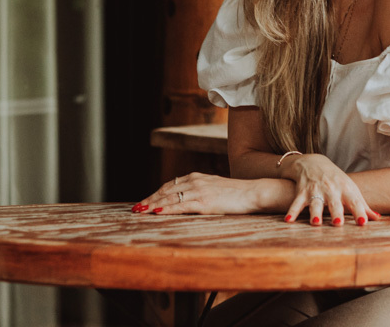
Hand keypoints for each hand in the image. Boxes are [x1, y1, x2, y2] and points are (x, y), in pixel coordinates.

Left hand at [132, 173, 257, 214]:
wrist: (254, 193)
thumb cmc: (237, 194)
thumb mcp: (215, 189)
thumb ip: (201, 192)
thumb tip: (188, 201)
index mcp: (197, 177)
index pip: (170, 185)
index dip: (155, 194)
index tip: (144, 202)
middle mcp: (195, 181)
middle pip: (165, 190)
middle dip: (149, 199)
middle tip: (135, 209)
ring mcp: (199, 190)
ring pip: (169, 197)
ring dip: (152, 204)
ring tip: (140, 211)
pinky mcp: (204, 202)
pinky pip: (180, 206)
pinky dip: (166, 209)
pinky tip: (156, 213)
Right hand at [281, 154, 380, 225]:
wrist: (313, 162)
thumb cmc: (336, 180)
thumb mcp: (350, 189)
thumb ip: (362, 205)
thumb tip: (378, 219)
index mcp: (346, 189)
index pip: (354, 202)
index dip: (360, 212)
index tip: (363, 222)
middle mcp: (331, 189)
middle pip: (334, 202)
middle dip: (336, 212)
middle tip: (338, 223)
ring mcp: (316, 190)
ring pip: (316, 203)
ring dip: (315, 212)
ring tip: (315, 222)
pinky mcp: (302, 191)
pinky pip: (296, 202)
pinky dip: (292, 210)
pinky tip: (288, 220)